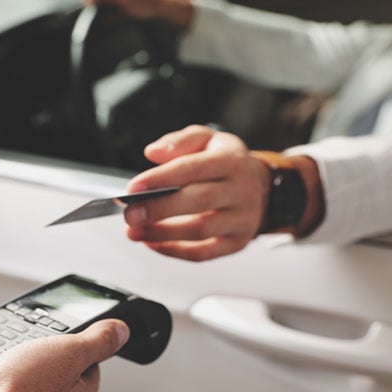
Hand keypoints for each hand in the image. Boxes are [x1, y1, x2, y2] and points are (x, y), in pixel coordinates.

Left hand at [123, 125, 271, 260]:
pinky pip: (204, 253)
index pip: (193, 168)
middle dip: (159, 209)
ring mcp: (243, 219)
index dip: (161, 179)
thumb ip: (180, 141)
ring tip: (135, 232)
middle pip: (199, 201)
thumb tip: (153, 153)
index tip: (134, 188)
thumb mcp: (207, 139)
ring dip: (163, 234)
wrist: (260, 186)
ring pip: (201, 230)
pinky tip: (153, 243)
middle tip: (131, 214)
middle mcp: (242, 190)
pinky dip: (175, 251)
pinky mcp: (238, 242)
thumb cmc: (226, 162)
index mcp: (231, 160)